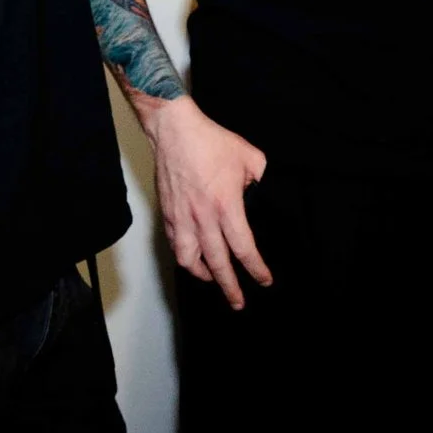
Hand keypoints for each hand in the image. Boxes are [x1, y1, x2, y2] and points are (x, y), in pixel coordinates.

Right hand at [142, 95, 271, 308]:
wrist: (174, 129)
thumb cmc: (210, 141)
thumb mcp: (250, 157)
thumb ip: (260, 180)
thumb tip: (258, 193)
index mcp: (226, 206)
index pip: (243, 249)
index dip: (256, 269)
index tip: (264, 280)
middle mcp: (203, 217)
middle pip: (217, 263)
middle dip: (230, 287)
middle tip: (238, 302)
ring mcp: (182, 217)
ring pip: (189, 260)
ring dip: (203, 275)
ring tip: (213, 280)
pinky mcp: (168, 212)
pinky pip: (175, 244)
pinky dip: (184, 256)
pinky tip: (192, 257)